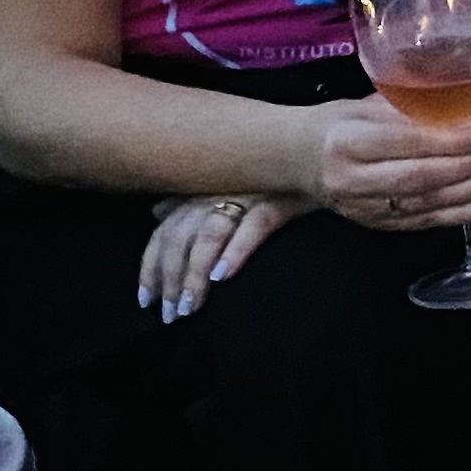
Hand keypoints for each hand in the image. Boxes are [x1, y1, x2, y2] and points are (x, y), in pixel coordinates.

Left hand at [137, 191, 310, 317]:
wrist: (324, 155)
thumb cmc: (273, 174)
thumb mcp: (227, 184)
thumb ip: (190, 199)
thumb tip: (158, 210)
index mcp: (203, 186)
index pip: (164, 232)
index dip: (151, 267)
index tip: (146, 299)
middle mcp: (219, 187)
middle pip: (179, 238)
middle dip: (170, 280)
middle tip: (170, 315)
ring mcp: (250, 192)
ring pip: (207, 236)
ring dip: (193, 274)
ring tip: (190, 307)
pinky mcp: (283, 199)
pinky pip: (254, 226)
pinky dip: (235, 251)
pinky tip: (222, 276)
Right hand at [301, 97, 470, 233]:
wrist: (295, 159)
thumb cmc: (335, 125)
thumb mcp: (363, 107)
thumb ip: (408, 109)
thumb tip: (462, 110)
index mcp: (347, 143)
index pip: (407, 143)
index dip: (451, 140)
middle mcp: (352, 180)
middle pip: (419, 178)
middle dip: (468, 167)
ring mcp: (362, 207)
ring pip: (425, 204)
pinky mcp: (374, 223)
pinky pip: (424, 223)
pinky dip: (460, 215)